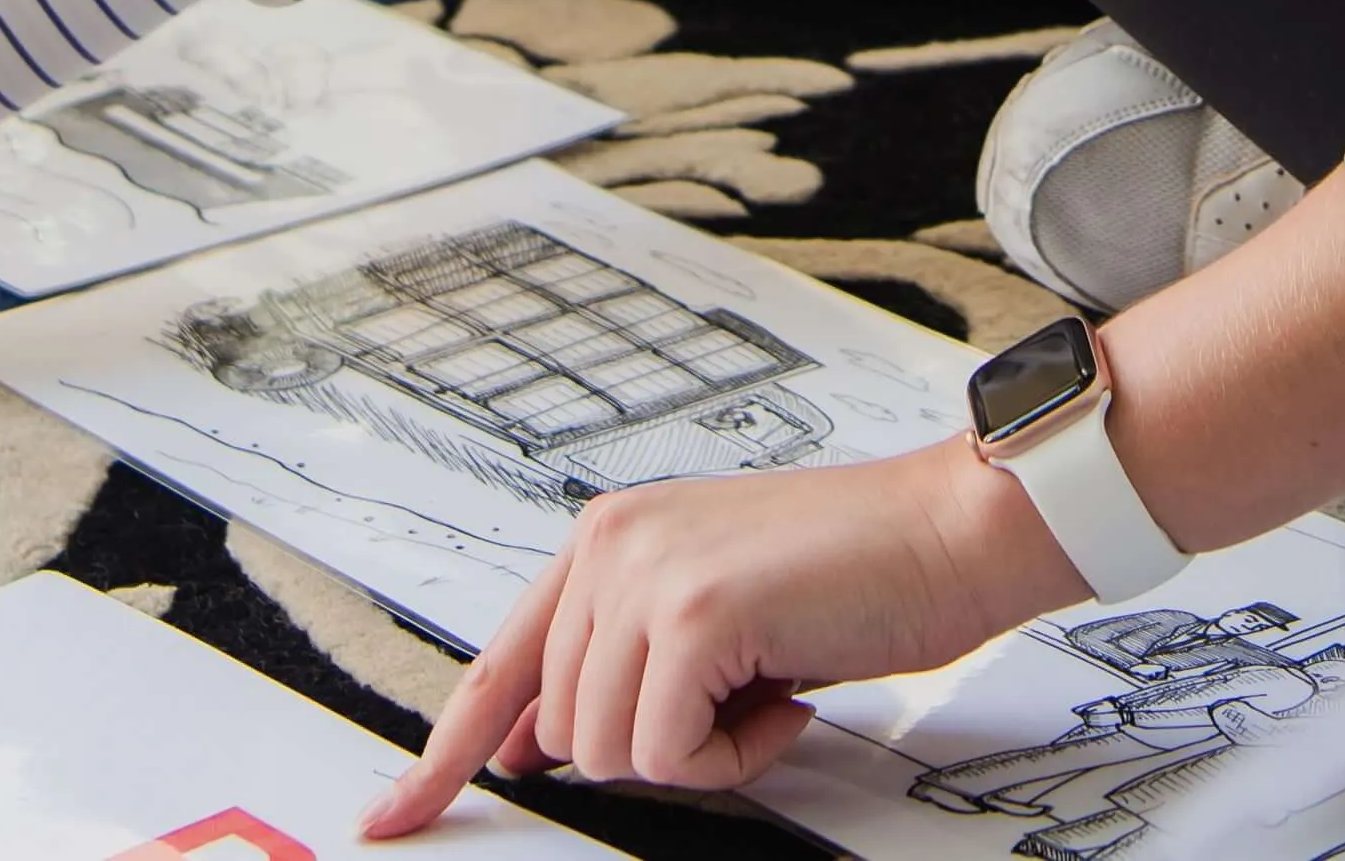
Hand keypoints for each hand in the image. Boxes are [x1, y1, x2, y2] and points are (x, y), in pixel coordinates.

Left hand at [366, 438, 1079, 833]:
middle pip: (562, 734)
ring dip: (700, 751)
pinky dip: (735, 755)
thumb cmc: (857, 575)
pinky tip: (787, 694)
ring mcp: (645, 576)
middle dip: (656, 747)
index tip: (393, 813)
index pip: (498, 667)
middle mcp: (609, 547)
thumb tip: (542, 746)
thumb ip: (622, 665)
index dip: (442, 753)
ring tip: (769, 684)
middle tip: (745, 696)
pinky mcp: (691, 615)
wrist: (952, 530)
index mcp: (606, 542)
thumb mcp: (713, 615)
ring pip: (606, 754)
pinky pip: (666, 756)